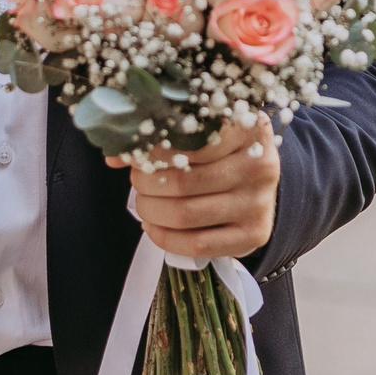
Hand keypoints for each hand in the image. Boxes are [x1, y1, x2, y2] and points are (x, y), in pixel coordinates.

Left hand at [110, 118, 280, 260]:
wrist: (259, 184)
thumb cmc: (224, 152)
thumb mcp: (203, 133)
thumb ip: (162, 137)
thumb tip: (116, 155)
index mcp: (246, 130)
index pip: (189, 139)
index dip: (154, 149)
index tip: (137, 153)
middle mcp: (259, 166)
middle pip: (182, 181)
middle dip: (146, 183)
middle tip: (137, 179)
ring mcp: (259, 203)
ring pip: (186, 214)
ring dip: (151, 210)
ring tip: (144, 202)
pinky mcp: (254, 235)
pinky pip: (197, 244)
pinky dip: (165, 238)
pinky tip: (154, 226)